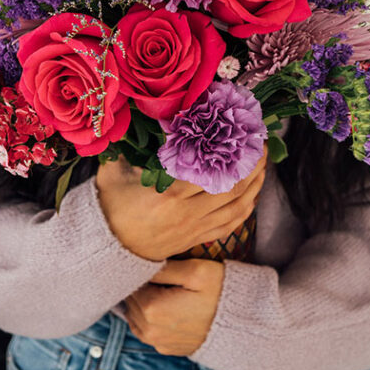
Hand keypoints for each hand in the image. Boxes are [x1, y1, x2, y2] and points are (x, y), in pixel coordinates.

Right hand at [95, 149, 265, 260]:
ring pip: (236, 207)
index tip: (240, 134)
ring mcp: (194, 229)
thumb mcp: (112, 173)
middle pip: (232, 188)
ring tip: (263, 164)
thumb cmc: (108, 209)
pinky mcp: (196, 239)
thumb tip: (133, 119)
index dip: (230, 152)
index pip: (210, 171)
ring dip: (254, 185)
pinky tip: (252, 194)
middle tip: (259, 143)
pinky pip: (230, 224)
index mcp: (169, 195)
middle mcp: (187, 213)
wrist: (106, 250)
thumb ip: (124, 146)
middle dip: (251, 164)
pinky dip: (246, 208)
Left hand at [125, 258, 223, 354]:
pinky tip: (167, 306)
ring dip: (143, 302)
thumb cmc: (220, 293)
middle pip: (131, 300)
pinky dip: (149, 317)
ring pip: (135, 315)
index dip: (140, 271)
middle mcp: (150, 330)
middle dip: (140, 287)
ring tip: (165, 290)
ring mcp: (158, 343)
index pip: (131, 283)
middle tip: (160, 275)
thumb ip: (162, 267)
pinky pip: (146, 329)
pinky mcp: (166, 349)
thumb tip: (138, 263)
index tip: (154, 264)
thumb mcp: (194, 271)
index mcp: (153, 308)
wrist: (243, 325)